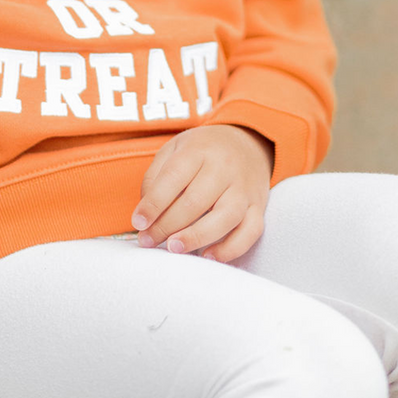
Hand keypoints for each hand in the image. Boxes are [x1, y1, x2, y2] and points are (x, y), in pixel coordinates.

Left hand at [131, 124, 273, 262]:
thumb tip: (145, 214)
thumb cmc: (202, 151)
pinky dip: (231, 248)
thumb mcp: (174, 149)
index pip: (174, 177)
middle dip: (167, 226)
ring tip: (174, 249)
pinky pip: (250, 231)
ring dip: (197, 237)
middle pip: (196, 201)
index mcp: (199, 150)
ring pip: (225, 217)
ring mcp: (244, 188)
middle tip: (148, 241)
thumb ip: (156, 177)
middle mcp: (225, 168)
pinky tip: (209, 256)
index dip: (154, 203)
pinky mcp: (258, 206)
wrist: (247, 141)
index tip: (138, 223)